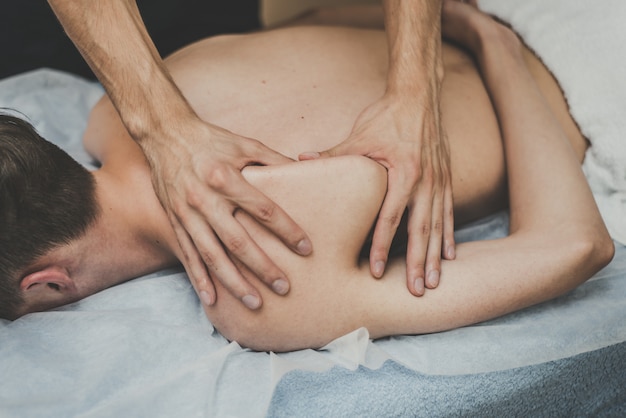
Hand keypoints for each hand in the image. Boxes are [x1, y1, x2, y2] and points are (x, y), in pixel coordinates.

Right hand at [146, 114, 311, 309]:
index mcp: (225, 177)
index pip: (263, 210)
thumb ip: (275, 160)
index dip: (286, 230)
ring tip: (255, 303)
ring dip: (234, 282)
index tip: (306, 249)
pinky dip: (200, 279)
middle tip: (285, 287)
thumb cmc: (212, 140)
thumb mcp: (245, 143)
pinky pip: (187, 255)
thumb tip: (306, 171)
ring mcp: (187, 213)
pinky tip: (212, 300)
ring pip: (212, 255)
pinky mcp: (174, 221)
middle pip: (238, 241)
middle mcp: (205, 198)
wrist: (165, 134)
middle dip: (262, 268)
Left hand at [301, 91, 454, 295]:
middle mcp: (427, 181)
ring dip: (437, 257)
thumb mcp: (360, 135)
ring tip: (434, 283)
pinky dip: (450, 236)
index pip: (392, 217)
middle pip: (422, 230)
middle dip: (419, 263)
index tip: (378, 272)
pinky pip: (450, 213)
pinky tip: (451, 255)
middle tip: (417, 292)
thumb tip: (300, 160)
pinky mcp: (446, 179)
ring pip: (439, 226)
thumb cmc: (387, 116)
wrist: (419, 95)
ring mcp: (439, 181)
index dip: (384, 246)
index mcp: (404, 172)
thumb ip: (334, 154)